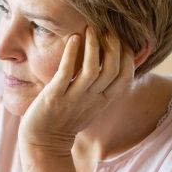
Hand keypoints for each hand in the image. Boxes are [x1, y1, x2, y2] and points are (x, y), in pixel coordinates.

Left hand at [18, 27, 134, 155]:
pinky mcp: (54, 96)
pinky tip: (73, 38)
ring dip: (93, 46)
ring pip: (92, 69)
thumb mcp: (92, 106)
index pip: (126, 76)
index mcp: (104, 101)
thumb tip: (114, 65)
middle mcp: (92, 99)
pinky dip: (71, 53)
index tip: (122, 39)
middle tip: (107, 29)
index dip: (128, 56)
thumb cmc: (67, 120)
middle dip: (113, 46)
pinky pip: (66, 72)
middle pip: (113, 69)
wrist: (43, 142)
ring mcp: (73, 98)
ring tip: (91, 29)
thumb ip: (103, 88)